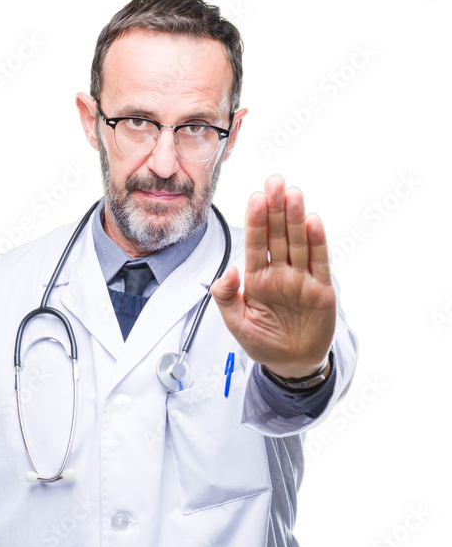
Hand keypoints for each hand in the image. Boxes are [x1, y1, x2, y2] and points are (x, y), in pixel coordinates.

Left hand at [210, 175, 335, 378]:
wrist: (291, 364)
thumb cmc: (263, 342)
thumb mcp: (237, 324)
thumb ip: (227, 297)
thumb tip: (227, 272)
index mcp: (258, 278)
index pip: (256, 244)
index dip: (256, 221)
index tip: (255, 198)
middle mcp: (280, 273)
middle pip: (278, 236)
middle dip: (276, 209)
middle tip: (275, 182)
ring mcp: (301, 279)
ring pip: (298, 243)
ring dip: (295, 219)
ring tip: (292, 194)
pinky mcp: (321, 290)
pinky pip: (319, 263)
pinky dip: (316, 242)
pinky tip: (312, 221)